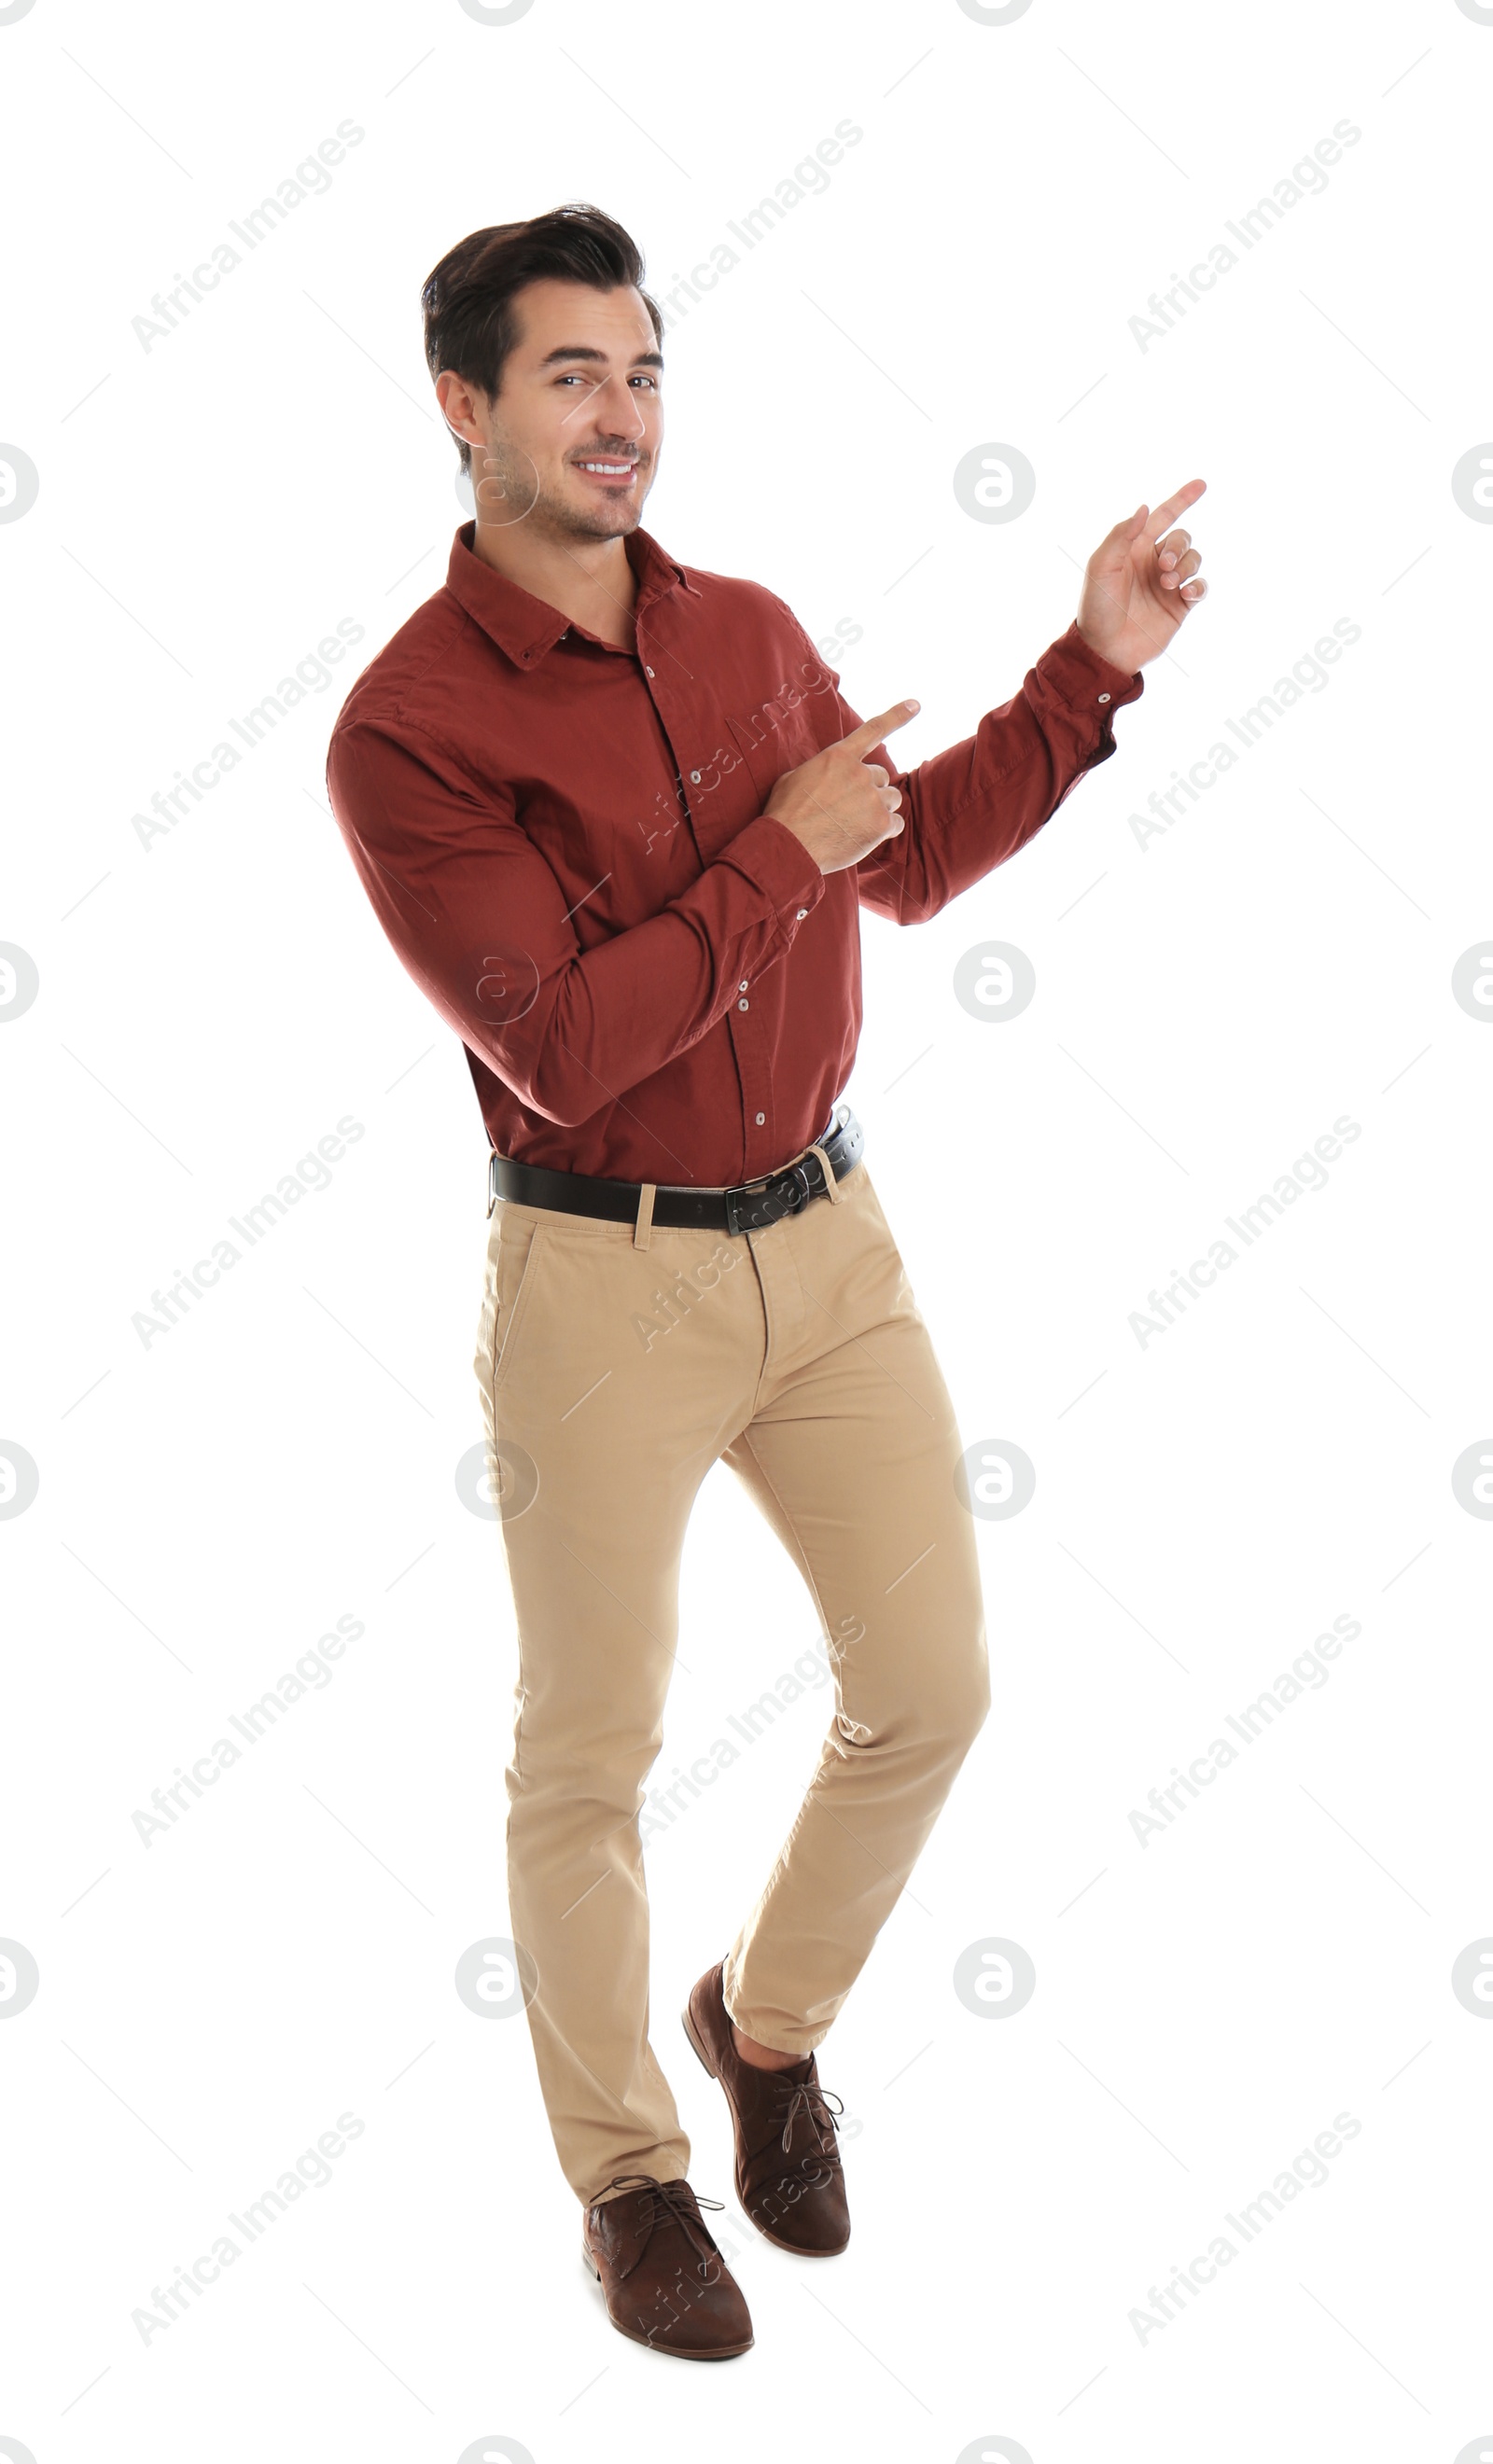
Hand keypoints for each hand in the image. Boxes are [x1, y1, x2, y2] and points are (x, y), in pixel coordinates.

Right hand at [765, 700, 919, 874]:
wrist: (789, 845)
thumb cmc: (785, 814)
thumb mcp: (794, 778)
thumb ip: (821, 770)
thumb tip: (827, 776)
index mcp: (839, 756)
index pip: (873, 730)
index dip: (898, 716)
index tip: (916, 705)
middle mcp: (860, 773)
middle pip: (882, 777)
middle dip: (870, 790)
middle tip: (848, 808)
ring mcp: (872, 798)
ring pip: (892, 799)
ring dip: (880, 809)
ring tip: (855, 824)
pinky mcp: (880, 824)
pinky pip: (896, 823)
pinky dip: (884, 830)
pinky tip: (863, 837)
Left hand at [1075, 479, 1208, 674]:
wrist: (1105, 649)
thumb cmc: (1097, 607)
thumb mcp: (1101, 567)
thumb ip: (1121, 535)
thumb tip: (1145, 508)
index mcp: (1134, 548)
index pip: (1162, 517)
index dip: (1181, 500)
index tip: (1201, 484)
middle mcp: (1153, 562)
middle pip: (1182, 538)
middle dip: (1178, 547)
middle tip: (1163, 568)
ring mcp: (1168, 584)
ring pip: (1193, 559)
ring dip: (1185, 566)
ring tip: (1168, 584)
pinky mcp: (1179, 606)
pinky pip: (1201, 586)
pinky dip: (1198, 586)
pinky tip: (1185, 594)